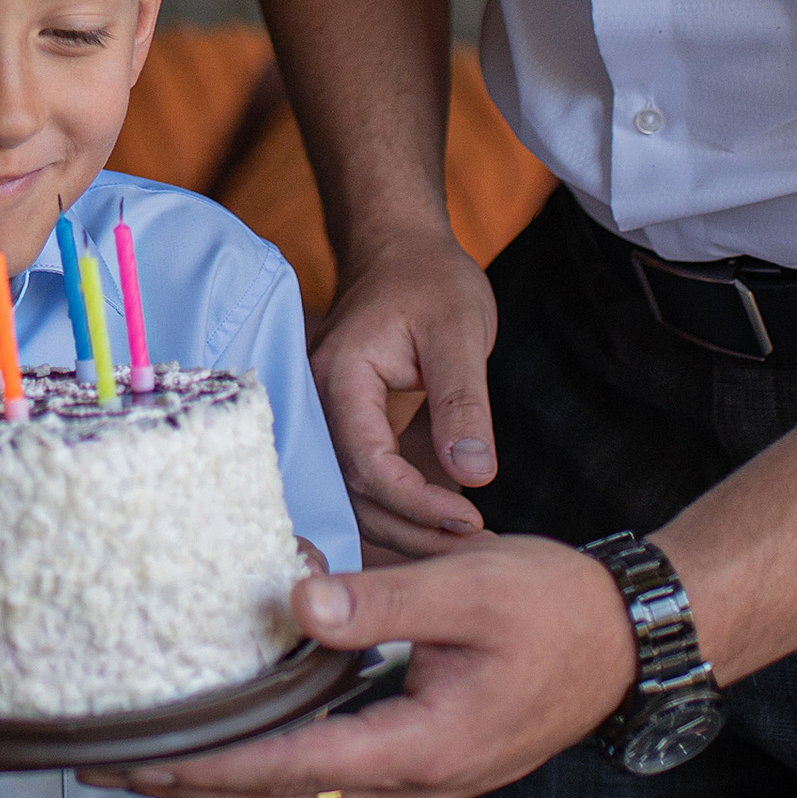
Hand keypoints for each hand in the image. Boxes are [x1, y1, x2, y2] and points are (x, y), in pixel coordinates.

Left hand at [85, 542, 636, 797]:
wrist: (628, 641)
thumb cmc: (556, 610)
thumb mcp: (469, 588)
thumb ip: (383, 601)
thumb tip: (297, 603)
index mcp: (423, 745)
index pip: (288, 767)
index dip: (205, 766)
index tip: (134, 758)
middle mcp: (415, 782)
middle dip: (191, 786)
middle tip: (104, 766)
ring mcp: (420, 782)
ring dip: (225, 785)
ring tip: (150, 762)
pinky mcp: (423, 765)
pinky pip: (332, 785)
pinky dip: (272, 774)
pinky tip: (236, 747)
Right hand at [312, 224, 501, 555]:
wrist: (400, 248)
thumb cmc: (429, 279)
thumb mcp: (459, 332)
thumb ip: (463, 402)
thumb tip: (475, 476)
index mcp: (339, 379)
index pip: (366, 463)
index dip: (415, 502)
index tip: (468, 519)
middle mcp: (321, 405)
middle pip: (353, 493)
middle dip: (412, 531)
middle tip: (474, 548)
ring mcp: (331, 418)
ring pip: (357, 496)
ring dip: (408, 528)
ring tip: (467, 544)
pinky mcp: (352, 427)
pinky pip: (368, 480)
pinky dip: (405, 507)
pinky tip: (448, 524)